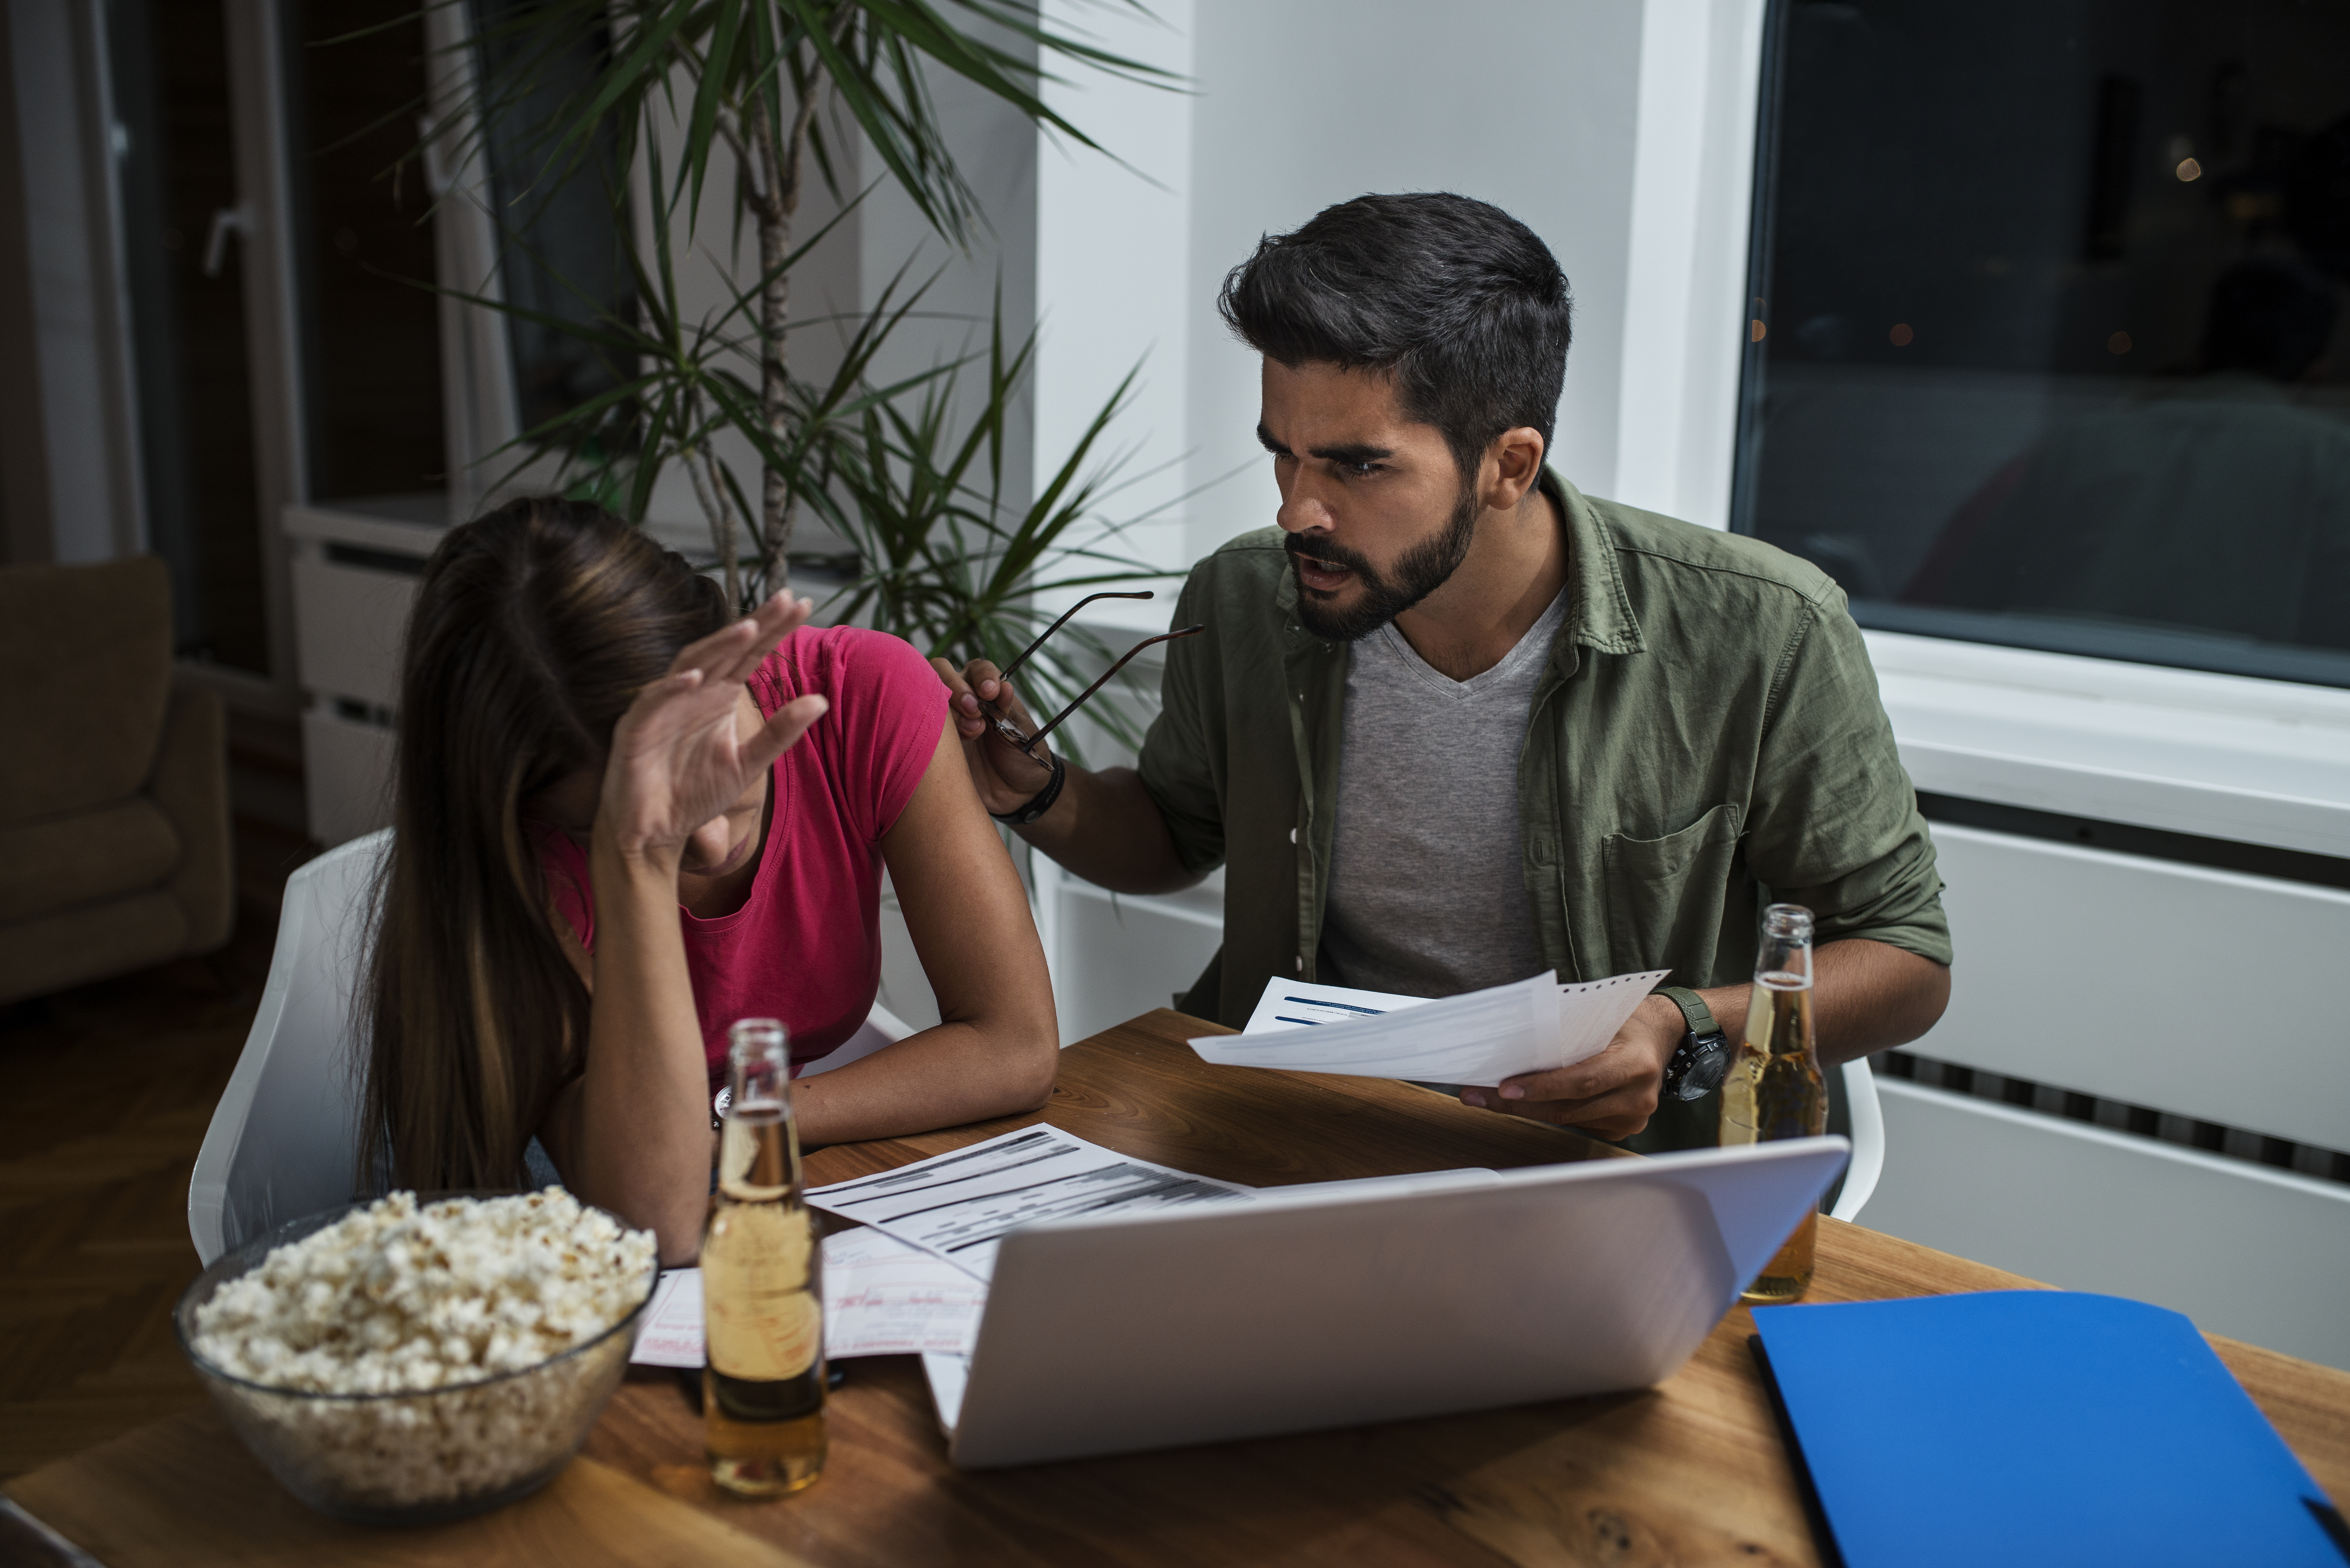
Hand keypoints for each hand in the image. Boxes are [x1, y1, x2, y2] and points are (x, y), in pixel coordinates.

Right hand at [597, 593, 827, 866]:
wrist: (654, 832)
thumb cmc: (695, 793)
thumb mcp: (748, 763)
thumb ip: (781, 732)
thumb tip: (821, 700)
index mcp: (719, 695)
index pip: (751, 654)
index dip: (775, 629)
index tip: (803, 604)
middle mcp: (693, 692)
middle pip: (725, 649)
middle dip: (754, 624)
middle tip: (784, 598)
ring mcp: (662, 706)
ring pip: (690, 665)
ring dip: (717, 646)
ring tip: (748, 627)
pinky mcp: (634, 728)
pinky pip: (653, 701)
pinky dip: (671, 689)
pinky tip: (695, 678)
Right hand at [931, 656, 1059, 816]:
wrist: (1018, 796)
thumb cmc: (1025, 759)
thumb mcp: (1024, 735)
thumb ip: (1010, 712)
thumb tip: (1004, 687)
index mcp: (988, 693)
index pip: (978, 670)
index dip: (981, 676)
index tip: (990, 692)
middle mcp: (963, 701)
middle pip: (943, 673)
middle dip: (957, 687)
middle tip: (974, 710)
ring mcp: (946, 721)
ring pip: (931, 698)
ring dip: (950, 711)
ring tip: (973, 732)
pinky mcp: (935, 744)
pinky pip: (924, 729)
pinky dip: (935, 732)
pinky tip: (951, 745)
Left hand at [1459, 995, 1684, 1140]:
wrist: (1660, 1037)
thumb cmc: (1625, 1022)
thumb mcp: (1599, 1018)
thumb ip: (1566, 1034)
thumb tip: (1513, 1046)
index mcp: (1635, 1064)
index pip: (1581, 1081)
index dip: (1541, 1087)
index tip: (1504, 1088)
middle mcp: (1638, 1096)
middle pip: (1568, 1108)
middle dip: (1518, 1104)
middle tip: (1479, 1095)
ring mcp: (1633, 1117)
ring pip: (1568, 1120)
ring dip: (1527, 1110)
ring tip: (1489, 1099)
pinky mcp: (1624, 1129)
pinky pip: (1578, 1124)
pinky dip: (1550, 1113)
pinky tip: (1525, 1103)